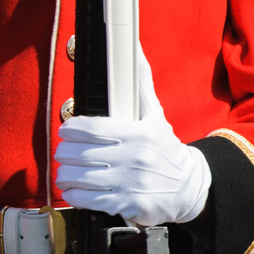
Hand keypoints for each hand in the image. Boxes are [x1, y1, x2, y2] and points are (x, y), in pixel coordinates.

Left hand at [54, 50, 209, 225]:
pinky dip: (73, 194)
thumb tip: (134, 48)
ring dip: (65, 174)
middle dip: (64, 152)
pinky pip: (88, 200)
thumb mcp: (155, 115)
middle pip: (80, 153)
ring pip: (79, 177)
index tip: (66, 130)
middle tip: (64, 152)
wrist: (189, 187)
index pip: (92, 128)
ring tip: (66, 170)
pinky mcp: (127, 205)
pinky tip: (73, 189)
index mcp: (139, 133)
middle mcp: (134, 158)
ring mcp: (130, 183)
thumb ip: (140, 84)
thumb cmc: (164, 148)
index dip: (71, 129)